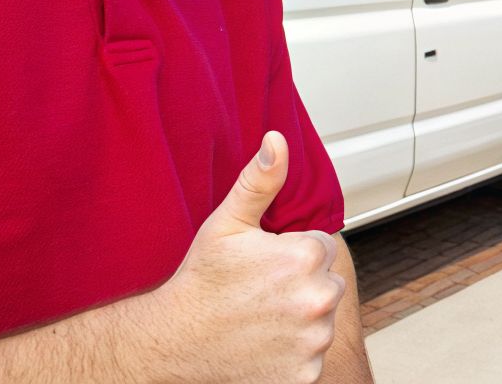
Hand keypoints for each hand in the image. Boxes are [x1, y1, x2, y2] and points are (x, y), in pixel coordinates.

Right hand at [144, 132, 346, 383]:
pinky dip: (293, 354)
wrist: (172, 341)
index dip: (292, 254)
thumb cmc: (200, 281)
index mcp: (306, 257)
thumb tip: (278, 140)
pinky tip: (263, 346)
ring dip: (300, 320)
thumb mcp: (227, 224)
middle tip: (259, 292)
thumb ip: (260, 181)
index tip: (263, 265)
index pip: (322, 248)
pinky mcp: (306, 375)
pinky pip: (312, 357)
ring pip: (322, 320)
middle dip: (302, 285)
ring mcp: (314, 340)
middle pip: (328, 283)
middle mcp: (318, 299)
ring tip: (259, 318)